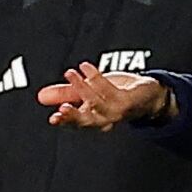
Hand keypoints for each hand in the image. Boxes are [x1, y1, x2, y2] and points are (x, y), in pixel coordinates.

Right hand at [39, 63, 171, 130]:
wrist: (151, 93)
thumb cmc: (119, 93)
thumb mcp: (88, 91)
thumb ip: (65, 94)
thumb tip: (40, 96)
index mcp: (94, 119)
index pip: (77, 123)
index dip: (65, 121)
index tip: (53, 119)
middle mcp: (107, 119)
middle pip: (88, 121)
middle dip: (74, 116)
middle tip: (61, 108)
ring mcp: (119, 111)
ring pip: (97, 103)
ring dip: (82, 88)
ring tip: (69, 73)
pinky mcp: (128, 100)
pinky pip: (110, 90)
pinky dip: (96, 79)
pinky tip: (86, 68)